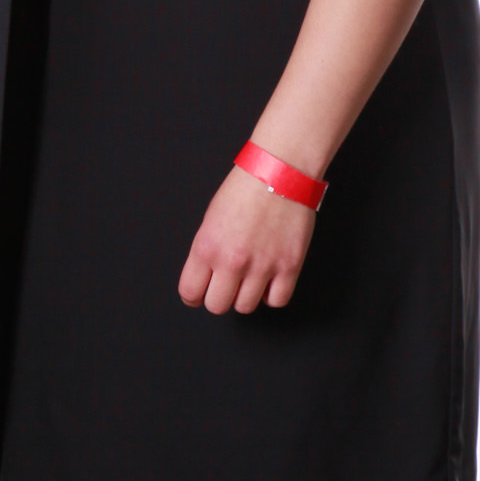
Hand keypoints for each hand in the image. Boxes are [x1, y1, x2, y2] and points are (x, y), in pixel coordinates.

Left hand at [178, 165, 315, 314]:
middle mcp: (232, 261)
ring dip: (246, 296)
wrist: (280, 172)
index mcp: (207, 247)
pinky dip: (272, 295)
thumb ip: (207, 252)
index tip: (200, 293)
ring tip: (250, 278)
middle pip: (216, 306)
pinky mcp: (289, 266)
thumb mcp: (211, 219)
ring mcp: (262, 266)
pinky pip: (277, 300)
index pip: (190, 293)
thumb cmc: (245, 189)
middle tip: (226, 285)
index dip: (194, 296)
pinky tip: (270, 281)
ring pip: (245, 307)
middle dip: (219, 297)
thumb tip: (207, 277)